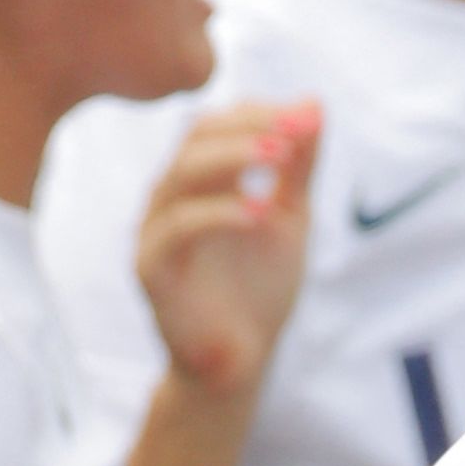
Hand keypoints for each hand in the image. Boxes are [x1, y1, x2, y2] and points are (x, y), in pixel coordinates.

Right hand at [136, 100, 321, 399]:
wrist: (239, 362)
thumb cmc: (260, 290)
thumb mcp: (291, 218)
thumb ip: (299, 167)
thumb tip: (314, 103)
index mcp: (195, 182)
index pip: (214, 126)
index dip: (258, 116)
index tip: (306, 120)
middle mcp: (167, 198)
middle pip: (194, 141)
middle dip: (246, 130)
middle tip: (294, 134)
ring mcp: (153, 231)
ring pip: (179, 176)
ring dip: (232, 160)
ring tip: (280, 160)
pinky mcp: (150, 269)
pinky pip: (176, 229)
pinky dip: (217, 214)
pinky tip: (259, 213)